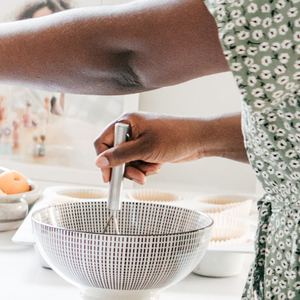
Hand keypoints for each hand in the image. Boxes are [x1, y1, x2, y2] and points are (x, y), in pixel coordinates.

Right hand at [94, 113, 224, 184]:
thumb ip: (119, 156)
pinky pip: (139, 163)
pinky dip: (146, 168)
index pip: (103, 142)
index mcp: (126, 122)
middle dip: (126, 168)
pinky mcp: (148, 148)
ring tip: (152, 169)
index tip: (108, 177)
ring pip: (128, 162)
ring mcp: (140, 139)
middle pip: (115, 155)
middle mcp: (131, 129)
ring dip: (138, 170)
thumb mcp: (144, 148)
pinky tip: (158, 166)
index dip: (103, 160)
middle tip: (137, 177)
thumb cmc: (175, 137)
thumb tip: (98, 162)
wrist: (200, 139)